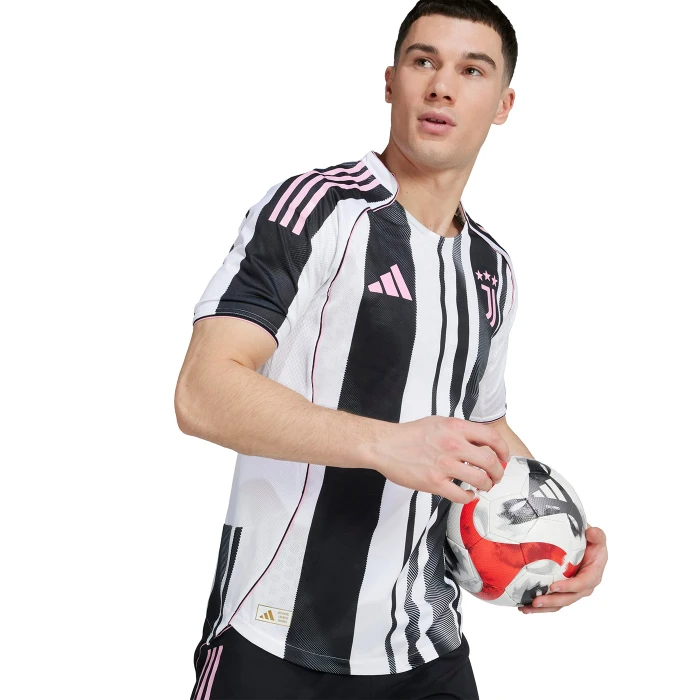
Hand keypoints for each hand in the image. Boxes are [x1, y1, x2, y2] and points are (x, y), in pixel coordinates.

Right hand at [367, 416, 509, 504]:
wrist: (385, 445)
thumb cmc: (409, 434)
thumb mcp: (438, 422)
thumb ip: (459, 431)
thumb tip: (479, 442)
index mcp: (455, 428)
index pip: (491, 437)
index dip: (503, 449)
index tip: (504, 457)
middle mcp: (453, 444)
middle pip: (490, 461)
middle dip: (498, 472)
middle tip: (496, 476)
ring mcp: (444, 465)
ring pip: (480, 480)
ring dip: (486, 485)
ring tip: (484, 486)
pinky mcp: (434, 482)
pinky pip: (461, 495)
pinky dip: (469, 497)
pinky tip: (467, 494)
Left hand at [518, 524, 606, 613]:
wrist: (584, 544)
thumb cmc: (589, 540)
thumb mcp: (596, 536)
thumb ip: (597, 535)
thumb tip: (592, 532)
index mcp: (593, 574)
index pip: (582, 584)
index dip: (569, 587)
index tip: (553, 587)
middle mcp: (584, 586)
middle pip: (569, 598)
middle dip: (552, 601)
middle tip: (535, 601)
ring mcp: (572, 591)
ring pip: (558, 603)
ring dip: (543, 608)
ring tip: (525, 608)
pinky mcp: (562, 591)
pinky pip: (552, 601)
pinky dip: (539, 606)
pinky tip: (524, 607)